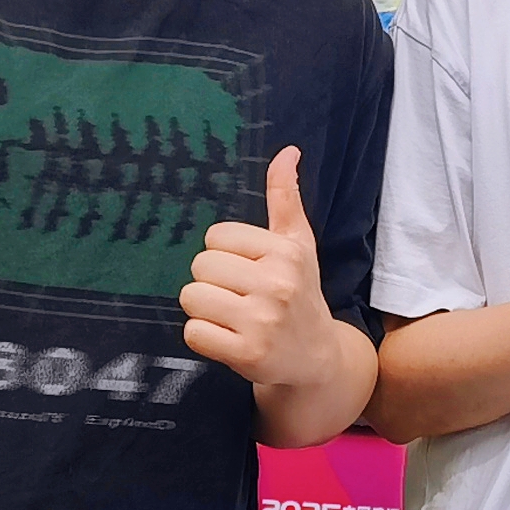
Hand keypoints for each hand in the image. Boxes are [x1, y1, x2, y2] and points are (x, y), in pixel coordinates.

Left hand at [183, 147, 335, 389]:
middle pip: (200, 266)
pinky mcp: (248, 354)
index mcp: (286, 253)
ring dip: (205, 309)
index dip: (225, 255)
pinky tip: (228, 338)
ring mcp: (262, 322)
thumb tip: (287, 151)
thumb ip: (285, 198)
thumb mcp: (299, 244)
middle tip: (238, 297)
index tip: (248, 272)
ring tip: (232, 317)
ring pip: (192, 297)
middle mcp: (277, 285)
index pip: (216, 237)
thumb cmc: (300, 294)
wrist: (317, 358)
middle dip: (212, 282)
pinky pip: (193, 333)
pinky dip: (204, 337)